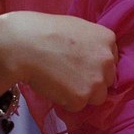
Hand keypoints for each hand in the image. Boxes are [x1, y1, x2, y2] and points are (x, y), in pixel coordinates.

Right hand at [0, 11, 118, 110]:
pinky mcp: (83, 98)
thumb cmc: (43, 31)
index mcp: (107, 39)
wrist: (22, 44)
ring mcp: (97, 80)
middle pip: (107, 80)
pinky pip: (79, 106)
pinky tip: (54, 86)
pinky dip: (67, 101)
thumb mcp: (77, 28)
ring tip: (61, 81)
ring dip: (82, 93)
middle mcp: (107, 60)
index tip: (79, 64)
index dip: (94, 65)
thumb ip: (92, 44)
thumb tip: (95, 60)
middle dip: (92, 80)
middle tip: (69, 73)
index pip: (111, 61)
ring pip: (97, 96)